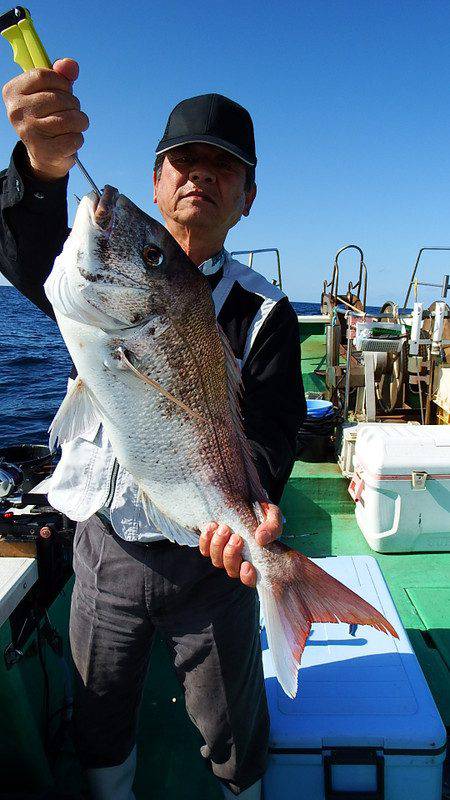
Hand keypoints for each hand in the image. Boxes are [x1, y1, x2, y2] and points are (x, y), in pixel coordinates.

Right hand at [2, 57, 88, 180]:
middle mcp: (17, 111)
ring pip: (69, 119)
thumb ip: (61, 76)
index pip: (43, 75)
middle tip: (71, 111)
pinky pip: (74, 139)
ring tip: (75, 125)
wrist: (44, 155)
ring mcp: (29, 132)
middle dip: (73, 104)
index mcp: (13, 92)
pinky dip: (78, 138)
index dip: (62, 82)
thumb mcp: (52, 92)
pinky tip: (70, 139)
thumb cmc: (49, 117)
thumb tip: (71, 65)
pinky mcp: (44, 151)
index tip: (65, 90)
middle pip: (58, 98)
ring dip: (80, 121)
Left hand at [199, 503, 282, 586]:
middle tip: (236, 537)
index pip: (251, 579)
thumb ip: (273, 526)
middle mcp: (240, 561)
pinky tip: (212, 526)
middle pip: (232, 570)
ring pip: (217, 561)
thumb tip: (261, 539)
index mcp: (258, 560)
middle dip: (231, 554)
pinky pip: (205, 550)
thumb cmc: (262, 510)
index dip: (248, 577)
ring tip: (224, 528)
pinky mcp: (212, 544)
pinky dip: (206, 540)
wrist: (246, 500)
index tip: (246, 564)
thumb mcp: (272, 515)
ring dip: (219, 546)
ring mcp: (224, 554)